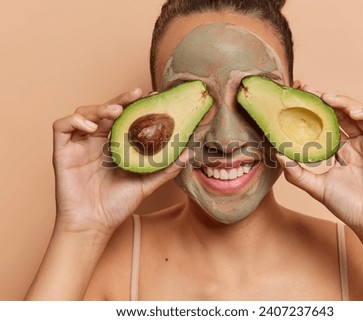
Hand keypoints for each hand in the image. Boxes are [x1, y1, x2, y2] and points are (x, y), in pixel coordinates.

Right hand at [52, 88, 189, 234]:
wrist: (93, 226)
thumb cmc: (117, 206)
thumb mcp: (146, 184)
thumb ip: (166, 168)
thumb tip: (189, 152)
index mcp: (116, 145)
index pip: (126, 117)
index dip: (137, 105)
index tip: (155, 97)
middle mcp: (98, 141)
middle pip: (107, 110)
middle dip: (121, 99)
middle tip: (137, 94)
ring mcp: (80, 144)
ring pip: (86, 113)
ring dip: (100, 108)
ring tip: (116, 112)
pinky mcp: (62, 151)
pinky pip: (62, 126)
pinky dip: (74, 120)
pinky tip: (91, 127)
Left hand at [276, 83, 362, 233]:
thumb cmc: (347, 206)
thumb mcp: (315, 186)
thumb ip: (296, 171)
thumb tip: (276, 153)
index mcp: (341, 149)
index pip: (328, 122)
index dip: (316, 109)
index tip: (299, 97)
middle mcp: (357, 143)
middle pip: (342, 113)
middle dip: (326, 100)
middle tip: (308, 90)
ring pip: (362, 113)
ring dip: (345, 102)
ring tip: (327, 98)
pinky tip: (353, 113)